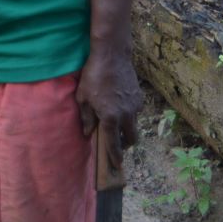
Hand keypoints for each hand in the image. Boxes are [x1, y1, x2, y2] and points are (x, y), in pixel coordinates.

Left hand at [75, 44, 142, 161]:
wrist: (112, 56)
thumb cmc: (93, 76)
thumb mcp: (83, 97)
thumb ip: (86, 118)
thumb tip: (88, 133)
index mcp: (110, 118)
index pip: (113, 143)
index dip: (115, 156)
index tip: (116, 165)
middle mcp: (126, 115)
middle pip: (131, 139)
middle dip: (125, 145)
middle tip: (116, 143)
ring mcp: (135, 106)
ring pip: (134, 126)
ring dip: (127, 129)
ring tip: (116, 122)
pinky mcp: (140, 98)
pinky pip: (136, 113)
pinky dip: (129, 115)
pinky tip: (119, 105)